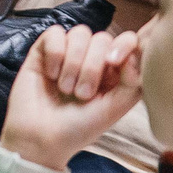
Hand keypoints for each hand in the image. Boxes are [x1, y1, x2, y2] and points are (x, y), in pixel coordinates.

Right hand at [1, 23, 141, 170]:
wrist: (40, 138)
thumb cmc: (78, 128)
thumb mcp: (113, 110)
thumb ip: (132, 84)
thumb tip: (133, 56)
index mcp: (113, 72)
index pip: (127, 42)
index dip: (124, 45)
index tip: (114, 63)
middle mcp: (91, 59)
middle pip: (102, 38)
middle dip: (92, 67)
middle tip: (81, 94)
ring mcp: (67, 53)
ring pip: (79, 33)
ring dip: (73, 62)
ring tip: (64, 88)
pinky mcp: (43, 51)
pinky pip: (54, 33)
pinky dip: (55, 53)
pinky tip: (50, 74)